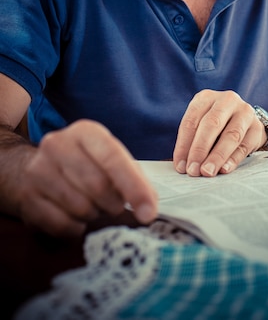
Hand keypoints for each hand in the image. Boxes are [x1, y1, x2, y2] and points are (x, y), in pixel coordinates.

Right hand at [17, 120, 157, 235]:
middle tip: (114, 205)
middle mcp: (58, 144)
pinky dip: (76, 228)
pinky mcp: (27, 197)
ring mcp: (38, 170)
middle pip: (97, 186)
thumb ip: (133, 178)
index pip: (114, 158)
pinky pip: (62, 225)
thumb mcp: (109, 159)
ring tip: (93, 207)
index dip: (134, 187)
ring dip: (94, 215)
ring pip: (80, 208)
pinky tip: (75, 217)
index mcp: (85, 131)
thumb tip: (148, 208)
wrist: (31, 169)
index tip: (148, 212)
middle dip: (113, 204)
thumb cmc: (83, 165)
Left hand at [173, 90, 265, 176]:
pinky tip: (224, 169)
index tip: (180, 166)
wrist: (245, 122)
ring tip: (207, 172)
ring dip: (217, 156)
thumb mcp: (201, 125)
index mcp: (206, 97)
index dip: (184, 145)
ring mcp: (244, 112)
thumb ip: (192, 142)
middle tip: (193, 170)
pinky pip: (244, 145)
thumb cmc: (216, 126)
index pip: (192, 120)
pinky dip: (233, 159)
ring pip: (230, 135)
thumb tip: (183, 166)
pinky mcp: (256, 127)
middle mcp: (226, 100)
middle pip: (211, 124)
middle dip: (200, 149)